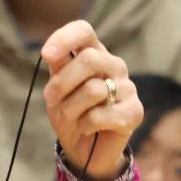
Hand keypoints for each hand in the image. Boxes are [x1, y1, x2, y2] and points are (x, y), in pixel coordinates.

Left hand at [42, 20, 140, 180]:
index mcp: (94, 54)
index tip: (46, 55)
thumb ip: (58, 68)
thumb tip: (50, 53)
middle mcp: (114, 66)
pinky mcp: (134, 112)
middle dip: (62, 82)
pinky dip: (84, 125)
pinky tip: (87, 128)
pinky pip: (100, 115)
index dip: (64, 38)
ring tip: (71, 117)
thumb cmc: (71, 113)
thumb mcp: (57, 89)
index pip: (84, 31)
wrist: (84, 149)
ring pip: (93, 90)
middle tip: (49, 99)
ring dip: (70, 108)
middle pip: (89, 59)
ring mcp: (128, 88)